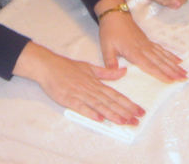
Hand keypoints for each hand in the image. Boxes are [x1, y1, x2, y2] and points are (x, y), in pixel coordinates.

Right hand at [13, 42, 144, 124]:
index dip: (128, 103)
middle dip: (124, 111)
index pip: (115, 95)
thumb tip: (123, 71)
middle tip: (136, 120)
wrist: (49, 66)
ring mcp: (80, 94)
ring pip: (99, 105)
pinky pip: (81, 107)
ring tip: (123, 122)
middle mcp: (91, 89)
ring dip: (112, 114)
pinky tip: (99, 119)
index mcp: (96, 83)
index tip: (139, 111)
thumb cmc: (68, 67)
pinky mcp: (68, 99)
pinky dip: (90, 113)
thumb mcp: (90, 68)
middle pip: (110, 101)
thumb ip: (107, 73)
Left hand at [97, 1, 186, 82]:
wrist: (115, 15)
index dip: (160, 73)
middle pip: (160, 62)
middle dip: (172, 71)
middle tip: (183, 79)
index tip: (171, 81)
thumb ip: (110, 60)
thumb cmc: (110, 31)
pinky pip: (162, 50)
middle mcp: (143, 49)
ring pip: (163, 56)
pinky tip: (178, 61)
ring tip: (184, 73)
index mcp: (133, 52)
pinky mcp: (149, 41)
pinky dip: (171, 56)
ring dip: (174, 65)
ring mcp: (147, 44)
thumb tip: (115, 72)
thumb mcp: (106, 46)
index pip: (149, 65)